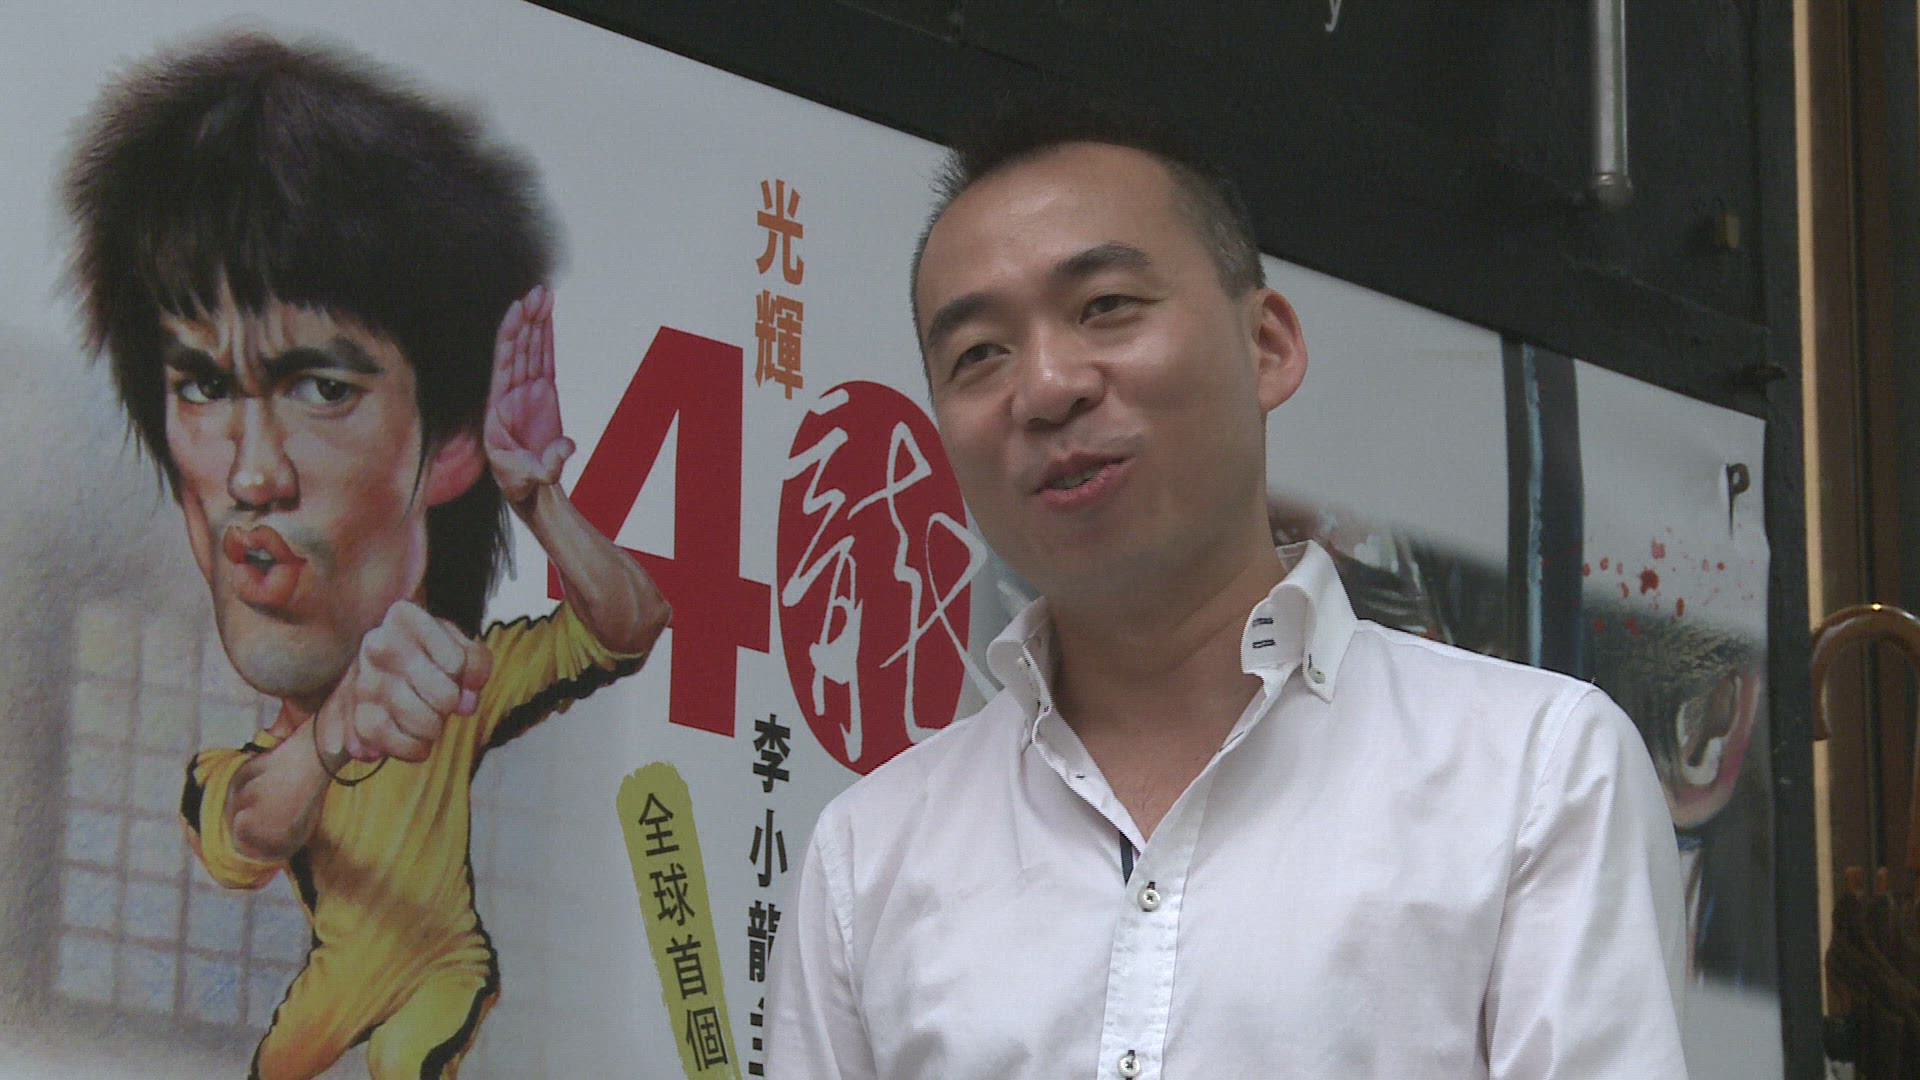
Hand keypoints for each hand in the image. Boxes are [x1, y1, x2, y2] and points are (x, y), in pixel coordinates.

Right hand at [314, 601, 492, 765]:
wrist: (375, 673)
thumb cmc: (426, 654)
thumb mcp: (457, 643)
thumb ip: (476, 664)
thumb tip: (466, 704)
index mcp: (404, 616)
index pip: (458, 663)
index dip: (464, 675)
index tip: (450, 670)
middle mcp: (377, 644)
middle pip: (445, 697)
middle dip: (449, 704)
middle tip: (437, 697)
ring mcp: (364, 682)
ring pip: (425, 724)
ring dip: (435, 729)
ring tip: (426, 717)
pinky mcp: (357, 717)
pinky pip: (401, 746)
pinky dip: (415, 749)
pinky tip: (413, 737)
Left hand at [486, 284, 574, 504]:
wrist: (529, 489)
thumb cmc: (521, 482)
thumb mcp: (530, 476)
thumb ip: (548, 463)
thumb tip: (568, 446)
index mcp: (498, 405)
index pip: (504, 361)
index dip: (511, 334)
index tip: (518, 309)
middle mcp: (510, 392)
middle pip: (518, 347)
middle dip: (526, 319)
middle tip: (537, 292)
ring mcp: (527, 391)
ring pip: (531, 348)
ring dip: (536, 321)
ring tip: (543, 294)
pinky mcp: (544, 394)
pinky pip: (545, 359)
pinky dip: (546, 337)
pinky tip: (548, 316)